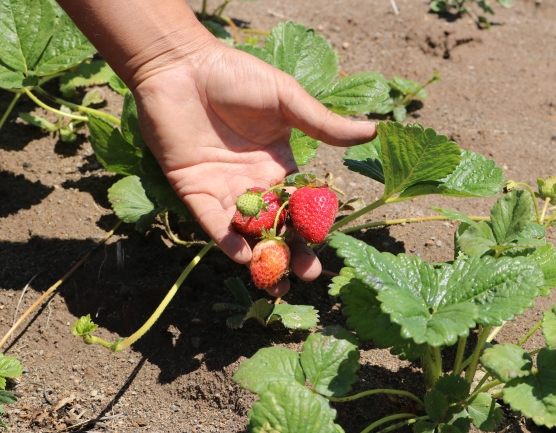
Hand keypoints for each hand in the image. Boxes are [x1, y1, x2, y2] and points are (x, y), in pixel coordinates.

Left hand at [132, 37, 374, 281]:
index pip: (301, 203)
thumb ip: (324, 124)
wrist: (182, 65)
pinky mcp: (194, 190)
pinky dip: (226, 240)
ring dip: (260, 258)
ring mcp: (224, 189)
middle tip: (308, 275)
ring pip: (245, 232)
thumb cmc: (237, 76)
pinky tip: (242, 255)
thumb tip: (374, 130)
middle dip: (292, 252)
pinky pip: (212, 222)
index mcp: (280, 164)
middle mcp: (254, 183)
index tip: (328, 245)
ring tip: (276, 284)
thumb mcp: (287, 99)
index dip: (314, 226)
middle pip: (277, 226)